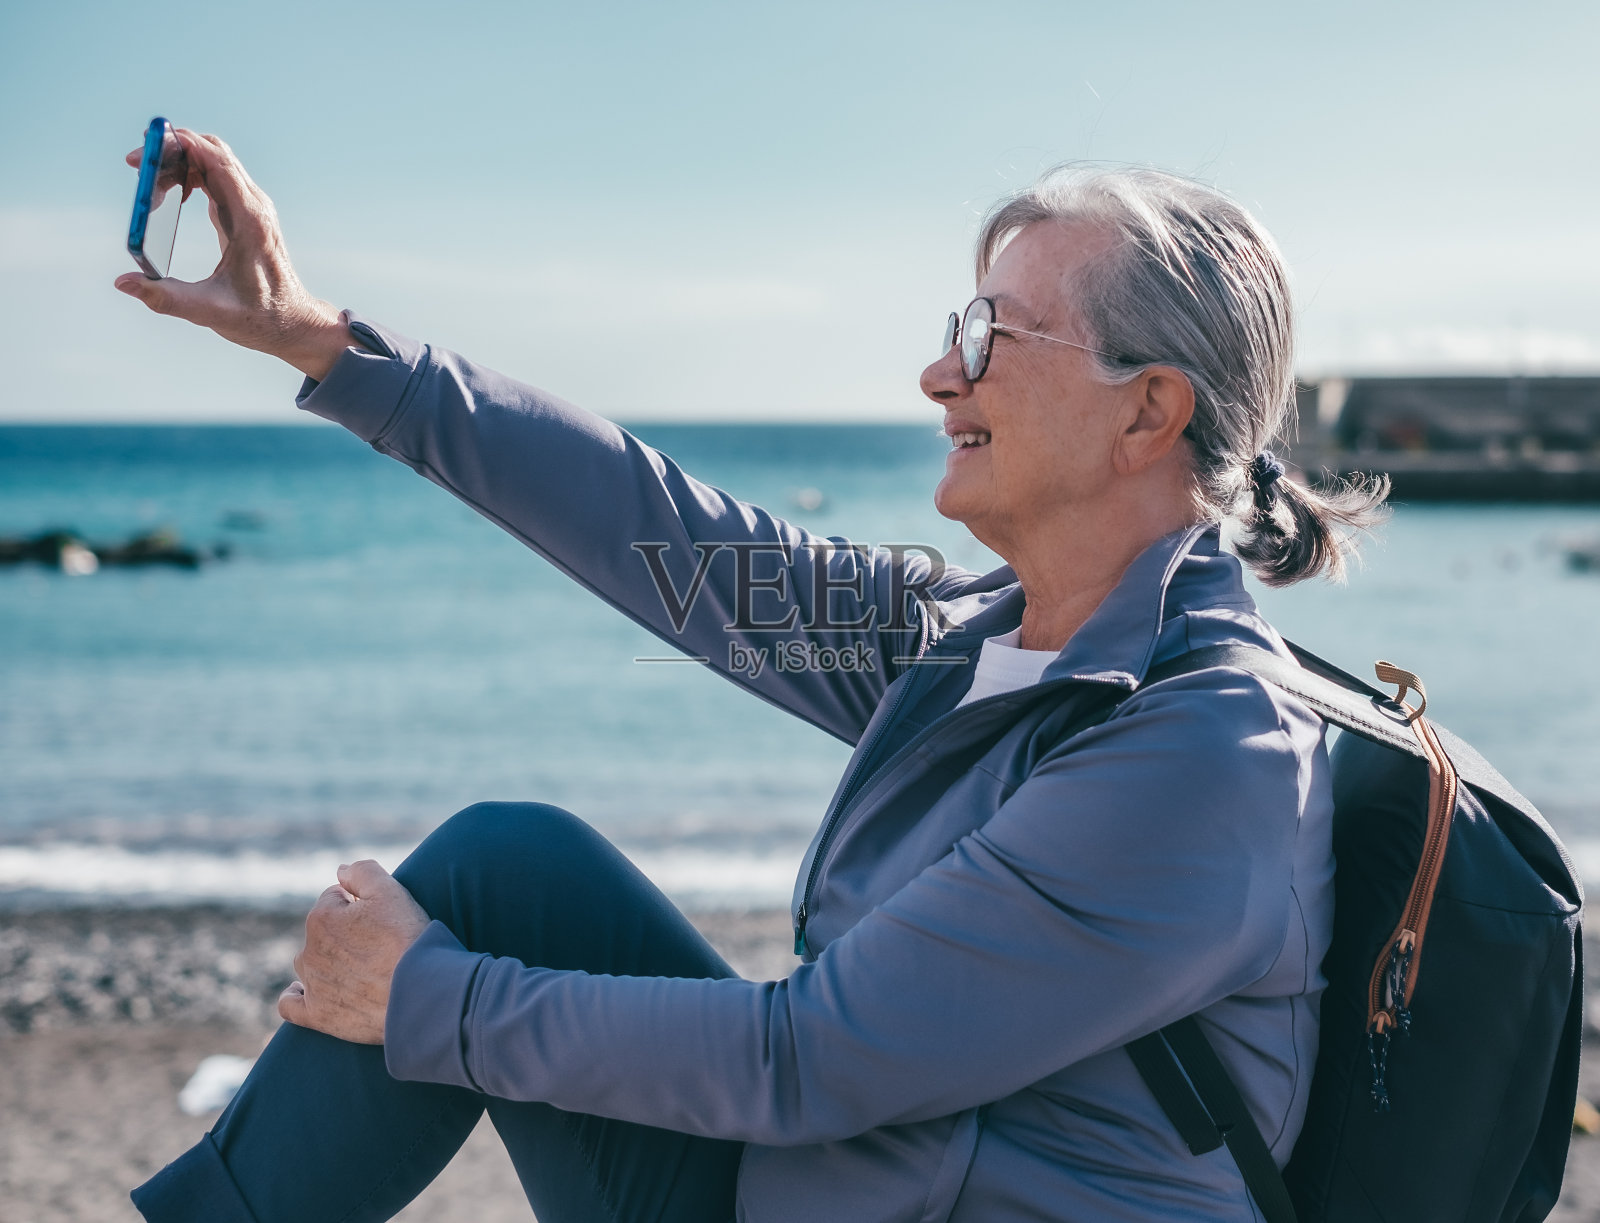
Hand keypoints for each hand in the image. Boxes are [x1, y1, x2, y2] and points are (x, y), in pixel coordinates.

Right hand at [113, 130, 354, 380]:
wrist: (294, 323)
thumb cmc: (261, 318)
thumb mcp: (211, 312)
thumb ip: (166, 298)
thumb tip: (123, 283)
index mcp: (249, 221)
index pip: (217, 161)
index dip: (179, 146)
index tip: (145, 153)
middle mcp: (255, 207)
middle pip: (213, 153)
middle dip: (173, 149)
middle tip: (138, 168)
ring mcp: (253, 208)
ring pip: (215, 161)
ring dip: (180, 163)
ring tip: (151, 188)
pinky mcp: (248, 213)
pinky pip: (218, 178)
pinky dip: (191, 176)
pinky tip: (174, 198)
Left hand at [278, 860, 430, 1043]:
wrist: (419, 993)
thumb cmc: (406, 939)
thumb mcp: (391, 890)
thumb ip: (362, 872)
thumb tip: (340, 871)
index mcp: (321, 917)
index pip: (335, 898)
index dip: (361, 904)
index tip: (383, 917)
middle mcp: (308, 950)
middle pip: (323, 931)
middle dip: (344, 932)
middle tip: (379, 944)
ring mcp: (312, 985)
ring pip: (309, 963)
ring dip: (327, 961)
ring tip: (359, 969)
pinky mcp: (317, 1015)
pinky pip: (290, 1004)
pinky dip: (295, 996)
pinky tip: (304, 992)